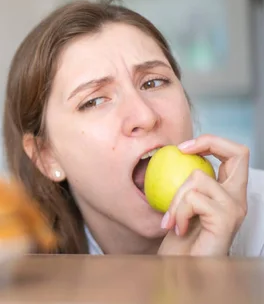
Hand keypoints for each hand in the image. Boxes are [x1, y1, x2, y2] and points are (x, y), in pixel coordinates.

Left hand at [157, 134, 248, 255]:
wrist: (181, 269)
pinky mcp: (225, 220)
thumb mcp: (181, 205)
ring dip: (175, 198)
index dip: (211, 141)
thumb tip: (171, 155)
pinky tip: (178, 229)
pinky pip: (194, 199)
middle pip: (239, 152)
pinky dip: (178, 212)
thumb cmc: (180, 242)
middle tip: (180, 150)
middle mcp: (237, 198)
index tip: (182, 148)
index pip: (234, 154)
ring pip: (198, 178)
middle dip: (208, 142)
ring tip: (172, 219)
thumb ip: (185, 185)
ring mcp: (234, 209)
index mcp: (228, 192)